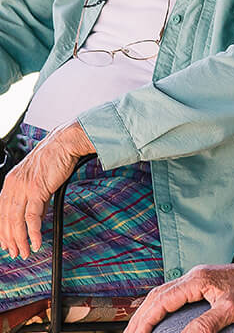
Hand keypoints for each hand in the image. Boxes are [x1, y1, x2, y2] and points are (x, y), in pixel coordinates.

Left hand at [0, 120, 93, 257]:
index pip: (1, 211)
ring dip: (20, 240)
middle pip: (6, 219)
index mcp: (11, 181)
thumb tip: (37, 212)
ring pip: (16, 221)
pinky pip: (32, 217)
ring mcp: (24, 188)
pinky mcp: (37, 190)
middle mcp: (13, 185)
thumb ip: (35, 194)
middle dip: (9, 239)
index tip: (6, 242)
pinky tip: (36, 242)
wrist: (65, 142)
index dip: (3, 229)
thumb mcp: (38, 176)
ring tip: (25, 252)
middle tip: (15, 252)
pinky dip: (33, 233)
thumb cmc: (55, 155)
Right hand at [125, 260, 233, 332]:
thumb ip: (206, 324)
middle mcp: (194, 276)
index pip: (160, 300)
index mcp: (197, 279)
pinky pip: (174, 294)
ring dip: (148, 312)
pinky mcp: (205, 284)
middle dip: (139, 318)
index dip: (144, 322)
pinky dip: (160, 307)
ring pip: (163, 294)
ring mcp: (199, 279)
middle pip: (157, 296)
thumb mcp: (232, 309)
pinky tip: (158, 317)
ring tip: (137, 330)